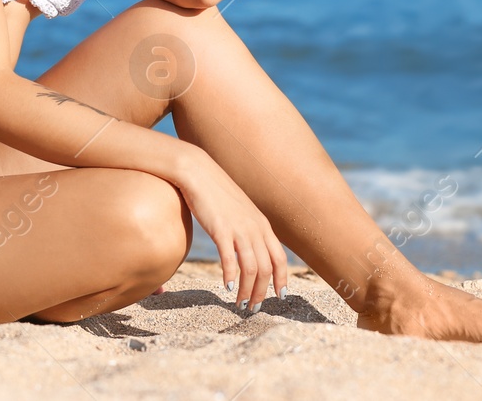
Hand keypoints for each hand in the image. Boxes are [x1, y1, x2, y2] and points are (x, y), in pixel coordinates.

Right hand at [175, 150, 288, 310]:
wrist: (199, 173)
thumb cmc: (217, 194)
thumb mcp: (240, 211)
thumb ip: (248, 228)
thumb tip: (249, 248)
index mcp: (262, 224)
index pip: (280, 258)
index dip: (282, 279)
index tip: (279, 296)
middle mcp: (255, 227)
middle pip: (267, 268)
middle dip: (262, 292)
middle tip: (253, 308)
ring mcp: (240, 228)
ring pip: (251, 268)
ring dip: (247, 290)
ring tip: (240, 304)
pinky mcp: (221, 229)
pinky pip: (230, 258)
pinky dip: (231, 276)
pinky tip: (227, 287)